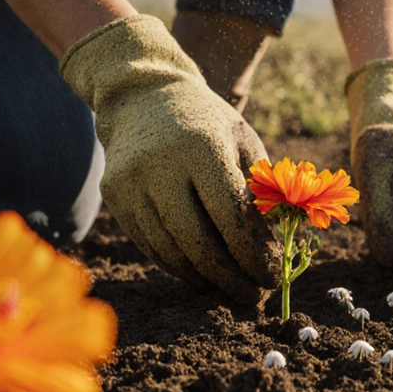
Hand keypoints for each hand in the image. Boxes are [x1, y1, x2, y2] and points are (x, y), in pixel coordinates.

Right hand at [62, 15, 280, 302]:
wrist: (143, 95)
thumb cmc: (207, 123)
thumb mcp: (243, 141)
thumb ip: (262, 190)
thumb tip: (278, 248)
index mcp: (202, 147)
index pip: (231, 217)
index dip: (255, 255)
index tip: (274, 277)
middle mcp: (160, 165)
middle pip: (198, 242)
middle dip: (231, 277)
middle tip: (255, 295)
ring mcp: (131, 182)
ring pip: (170, 250)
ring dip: (205, 278)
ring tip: (232, 287)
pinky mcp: (114, 195)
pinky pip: (149, 244)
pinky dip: (178, 265)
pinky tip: (202, 273)